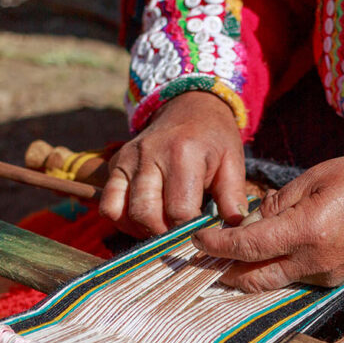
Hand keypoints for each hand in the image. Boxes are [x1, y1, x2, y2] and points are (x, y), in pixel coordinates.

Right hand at [101, 92, 247, 236]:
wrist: (189, 107)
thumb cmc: (213, 138)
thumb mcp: (232, 161)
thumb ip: (232, 195)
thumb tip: (235, 227)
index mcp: (182, 154)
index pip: (179, 210)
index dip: (190, 230)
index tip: (200, 233)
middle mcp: (150, 155)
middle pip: (146, 214)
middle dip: (164, 234)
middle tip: (180, 235)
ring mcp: (128, 159)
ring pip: (122, 212)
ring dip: (141, 230)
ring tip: (162, 228)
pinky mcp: (115, 164)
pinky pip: (108, 204)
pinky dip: (121, 219)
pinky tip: (143, 219)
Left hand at [192, 155, 343, 291]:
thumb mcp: (313, 179)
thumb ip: (276, 204)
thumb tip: (247, 223)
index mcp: (305, 231)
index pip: (247, 247)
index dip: (217, 246)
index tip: (197, 240)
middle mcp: (313, 261)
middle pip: (254, 278)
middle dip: (224, 272)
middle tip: (202, 262)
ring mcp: (326, 275)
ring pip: (274, 282)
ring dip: (248, 273)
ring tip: (228, 260)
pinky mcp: (336, 279)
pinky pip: (296, 279)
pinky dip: (275, 270)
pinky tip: (267, 257)